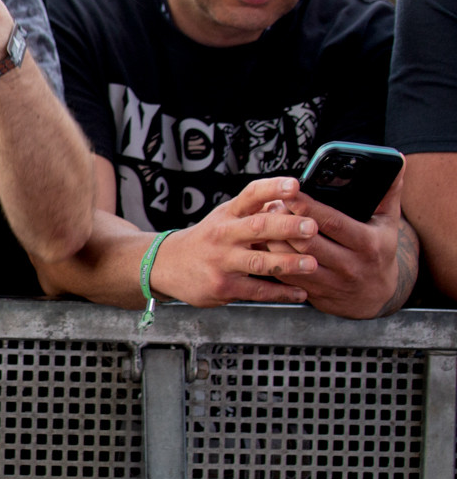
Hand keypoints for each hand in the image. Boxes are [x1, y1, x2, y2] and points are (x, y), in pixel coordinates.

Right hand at [146, 176, 319, 306]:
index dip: (273, 188)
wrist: (166, 265)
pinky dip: (281, 293)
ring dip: (288, 263)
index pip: (251, 195)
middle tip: (311, 227)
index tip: (294, 185)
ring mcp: (222, 262)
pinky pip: (257, 291)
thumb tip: (292, 199)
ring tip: (312, 264)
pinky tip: (301, 292)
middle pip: (257, 227)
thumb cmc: (206, 240)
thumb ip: (256, 210)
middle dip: (287, 227)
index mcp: (228, 214)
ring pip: (259, 262)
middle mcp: (224, 235)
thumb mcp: (225, 218)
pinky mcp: (223, 287)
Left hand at [272, 167, 408, 317]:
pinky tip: (264, 242)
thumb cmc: (379, 250)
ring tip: (264, 220)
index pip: (333, 223)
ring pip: (292, 260)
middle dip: (285, 221)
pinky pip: (286, 276)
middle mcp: (349, 265)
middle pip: (308, 242)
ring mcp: (330, 282)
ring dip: (273, 239)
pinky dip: (272, 257)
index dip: (309, 208)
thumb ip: (388, 191)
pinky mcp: (313, 293)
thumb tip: (396, 159)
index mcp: (367, 244)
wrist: (376, 296)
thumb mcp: (388, 223)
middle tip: (271, 204)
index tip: (289, 193)